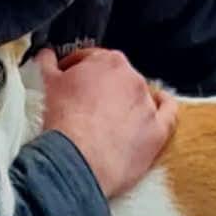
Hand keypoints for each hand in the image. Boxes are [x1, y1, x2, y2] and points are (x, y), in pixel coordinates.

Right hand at [37, 46, 177, 202]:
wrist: (77, 159)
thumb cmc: (63, 122)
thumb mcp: (47, 85)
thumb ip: (48, 64)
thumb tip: (47, 56)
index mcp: (107, 62)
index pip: (92, 58)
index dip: (76, 69)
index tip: (69, 78)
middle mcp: (132, 79)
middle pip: (117, 77)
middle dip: (102, 87)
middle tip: (85, 104)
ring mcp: (147, 105)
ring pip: (141, 95)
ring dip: (127, 102)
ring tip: (109, 118)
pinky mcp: (157, 131)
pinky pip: (169, 114)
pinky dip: (165, 108)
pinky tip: (159, 107)